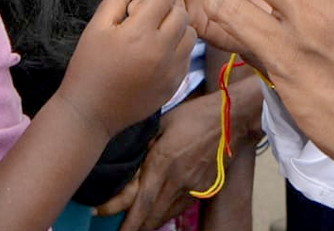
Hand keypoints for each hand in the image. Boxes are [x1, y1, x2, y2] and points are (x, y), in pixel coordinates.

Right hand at [58, 0, 195, 139]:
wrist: (90, 113)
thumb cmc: (88, 67)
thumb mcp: (95, 29)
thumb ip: (114, 1)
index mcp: (140, 33)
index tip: (132, 12)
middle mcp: (161, 50)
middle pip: (180, 13)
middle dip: (164, 12)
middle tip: (143, 24)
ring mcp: (172, 69)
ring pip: (190, 34)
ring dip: (175, 30)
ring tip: (154, 38)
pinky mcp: (175, 84)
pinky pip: (188, 56)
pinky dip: (177, 50)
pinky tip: (156, 57)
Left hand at [112, 92, 225, 230]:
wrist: (233, 119)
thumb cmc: (196, 114)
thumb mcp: (164, 122)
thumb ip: (145, 143)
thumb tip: (128, 158)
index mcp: (163, 162)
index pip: (139, 201)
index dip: (121, 215)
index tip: (101, 215)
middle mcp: (177, 180)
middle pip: (151, 215)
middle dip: (133, 227)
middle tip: (120, 230)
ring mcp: (193, 187)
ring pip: (166, 215)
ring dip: (149, 223)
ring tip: (135, 225)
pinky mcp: (205, 189)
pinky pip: (180, 207)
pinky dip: (166, 213)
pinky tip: (159, 212)